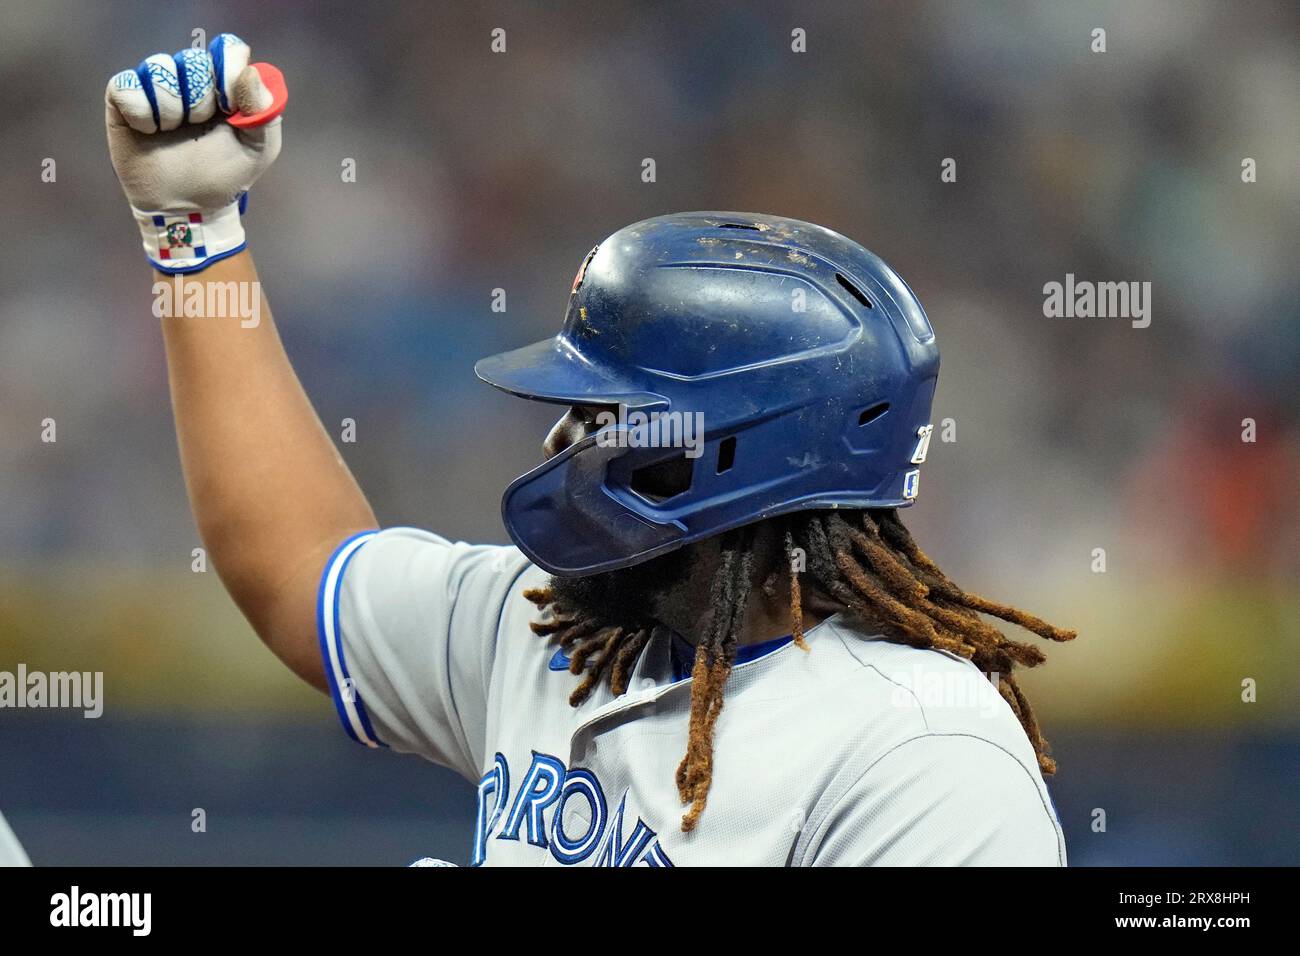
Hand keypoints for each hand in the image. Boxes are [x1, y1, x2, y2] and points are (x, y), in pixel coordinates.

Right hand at [105, 33, 281, 272]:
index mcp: (225, 83)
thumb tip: (249, 72)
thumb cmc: (224, 174)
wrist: (188, 205)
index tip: (230, 104)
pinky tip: (150, 132)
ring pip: (159, 69)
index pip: (228, 49)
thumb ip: (264, 111)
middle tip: (200, 126)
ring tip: (174, 132)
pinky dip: (143, 114)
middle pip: (193, 59)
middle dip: (200, 100)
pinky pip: (128, 85)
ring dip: (172, 110)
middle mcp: (189, 77)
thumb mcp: (258, 149)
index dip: (228, 70)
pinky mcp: (123, 98)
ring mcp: (155, 85)